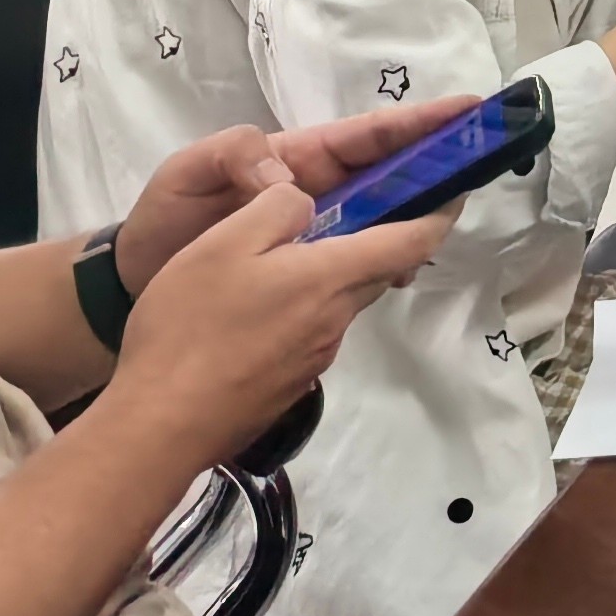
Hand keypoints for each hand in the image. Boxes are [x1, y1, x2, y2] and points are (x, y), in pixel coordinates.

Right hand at [95, 177, 455, 464]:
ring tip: (295, 253)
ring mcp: (314, 358)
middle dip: (383, 238)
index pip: (411, 241)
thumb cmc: (191, 327)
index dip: (440, 212)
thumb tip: (309, 202)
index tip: (455, 188)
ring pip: (341, 301)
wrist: (160, 426)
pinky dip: (305, 306)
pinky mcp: (288, 383)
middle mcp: (336, 320)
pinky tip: (261, 306)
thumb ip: (276, 210)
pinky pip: (311, 330)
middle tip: (362, 207)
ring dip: (335, 274)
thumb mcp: (224, 243)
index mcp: (330, 278)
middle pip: (378, 271)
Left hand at [109, 102, 466, 300]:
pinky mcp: (310, 273)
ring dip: (418, 220)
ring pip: (384, 220)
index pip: (369, 136)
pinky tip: (403, 272)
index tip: (467, 112)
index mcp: (299, 158)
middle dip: (437, 168)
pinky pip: (360, 261)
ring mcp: (319, 233)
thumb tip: (289, 181)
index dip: (418, 123)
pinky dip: (386, 262)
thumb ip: (235, 157)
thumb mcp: (188, 170)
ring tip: (446, 226)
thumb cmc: (164, 219)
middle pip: (392, 175)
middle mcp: (320, 192)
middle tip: (479, 170)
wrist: (136, 282)